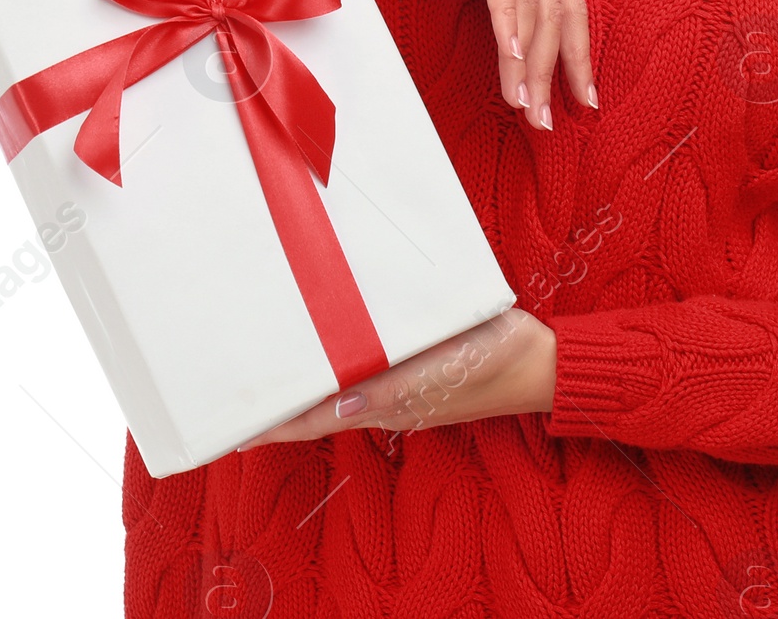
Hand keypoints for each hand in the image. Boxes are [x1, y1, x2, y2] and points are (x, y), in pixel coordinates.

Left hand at [234, 308, 555, 449]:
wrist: (542, 360)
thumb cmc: (497, 360)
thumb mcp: (448, 371)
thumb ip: (394, 390)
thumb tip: (339, 407)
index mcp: (389, 403)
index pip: (317, 419)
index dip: (276, 426)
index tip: (235, 431)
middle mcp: (387, 399)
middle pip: (321, 407)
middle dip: (280, 406)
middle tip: (235, 397)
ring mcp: (401, 384)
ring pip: (339, 387)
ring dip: (305, 384)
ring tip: (266, 372)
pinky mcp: (415, 365)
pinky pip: (365, 367)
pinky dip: (336, 362)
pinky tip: (325, 347)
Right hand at [400, 0, 594, 130]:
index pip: (566, 0)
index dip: (577, 51)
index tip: (580, 97)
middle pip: (559, 11)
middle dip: (557, 72)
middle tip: (548, 121)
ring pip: (535, 3)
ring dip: (531, 61)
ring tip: (524, 104)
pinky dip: (511, 19)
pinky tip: (512, 54)